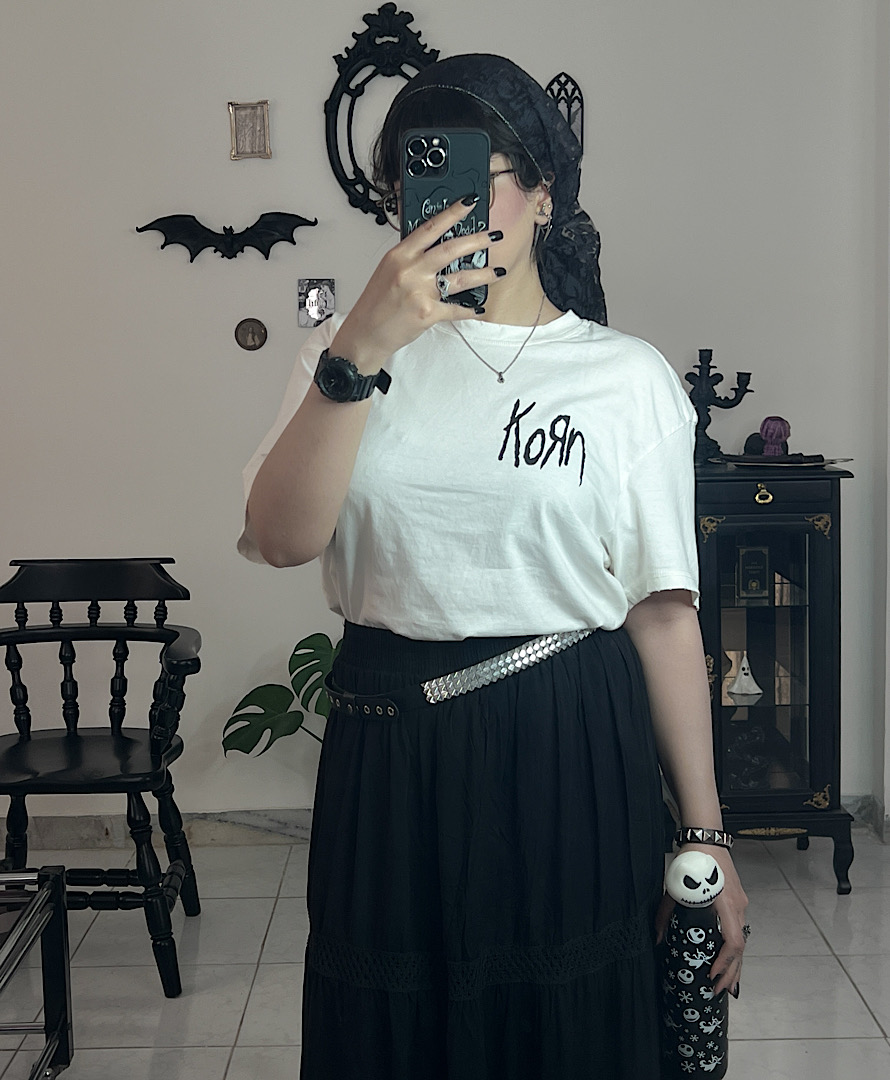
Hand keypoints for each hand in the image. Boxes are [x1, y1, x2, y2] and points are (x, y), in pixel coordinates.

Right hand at [331, 196, 502, 370]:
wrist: (365, 333)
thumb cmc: (375, 304)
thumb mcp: (388, 270)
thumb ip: (410, 256)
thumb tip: (435, 244)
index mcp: (399, 255)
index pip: (430, 227)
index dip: (453, 213)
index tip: (469, 204)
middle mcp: (410, 270)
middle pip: (451, 249)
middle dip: (477, 241)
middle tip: (493, 236)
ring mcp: (420, 292)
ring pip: (460, 278)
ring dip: (482, 274)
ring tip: (496, 271)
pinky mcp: (427, 313)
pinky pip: (455, 309)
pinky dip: (469, 309)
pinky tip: (478, 307)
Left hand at [655, 845, 748, 997]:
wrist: (706, 839)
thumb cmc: (691, 862)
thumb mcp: (674, 889)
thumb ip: (665, 915)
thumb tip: (658, 939)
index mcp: (724, 905)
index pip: (733, 941)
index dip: (725, 962)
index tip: (713, 975)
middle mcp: (738, 907)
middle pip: (741, 948)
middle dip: (731, 972)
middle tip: (720, 991)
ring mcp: (741, 903)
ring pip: (742, 940)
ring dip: (735, 963)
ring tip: (727, 984)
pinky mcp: (738, 899)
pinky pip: (739, 929)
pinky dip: (734, 948)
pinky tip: (729, 959)